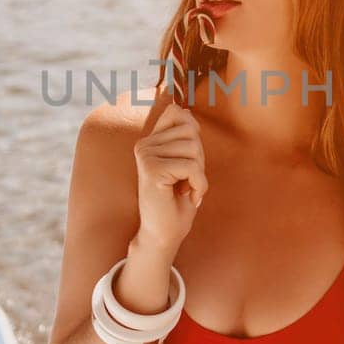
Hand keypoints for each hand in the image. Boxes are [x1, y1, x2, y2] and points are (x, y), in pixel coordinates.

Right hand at [132, 89, 208, 251]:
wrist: (163, 234)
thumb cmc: (177, 202)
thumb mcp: (185, 162)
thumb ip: (184, 137)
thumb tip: (185, 110)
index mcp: (150, 141)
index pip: (180, 114)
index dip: (194, 136)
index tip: (187, 163)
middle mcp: (144, 145)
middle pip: (191, 132)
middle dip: (199, 158)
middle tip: (187, 181)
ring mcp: (145, 156)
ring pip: (193, 149)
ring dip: (199, 174)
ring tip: (186, 189)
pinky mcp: (152, 170)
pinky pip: (192, 167)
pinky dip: (199, 184)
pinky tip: (188, 196)